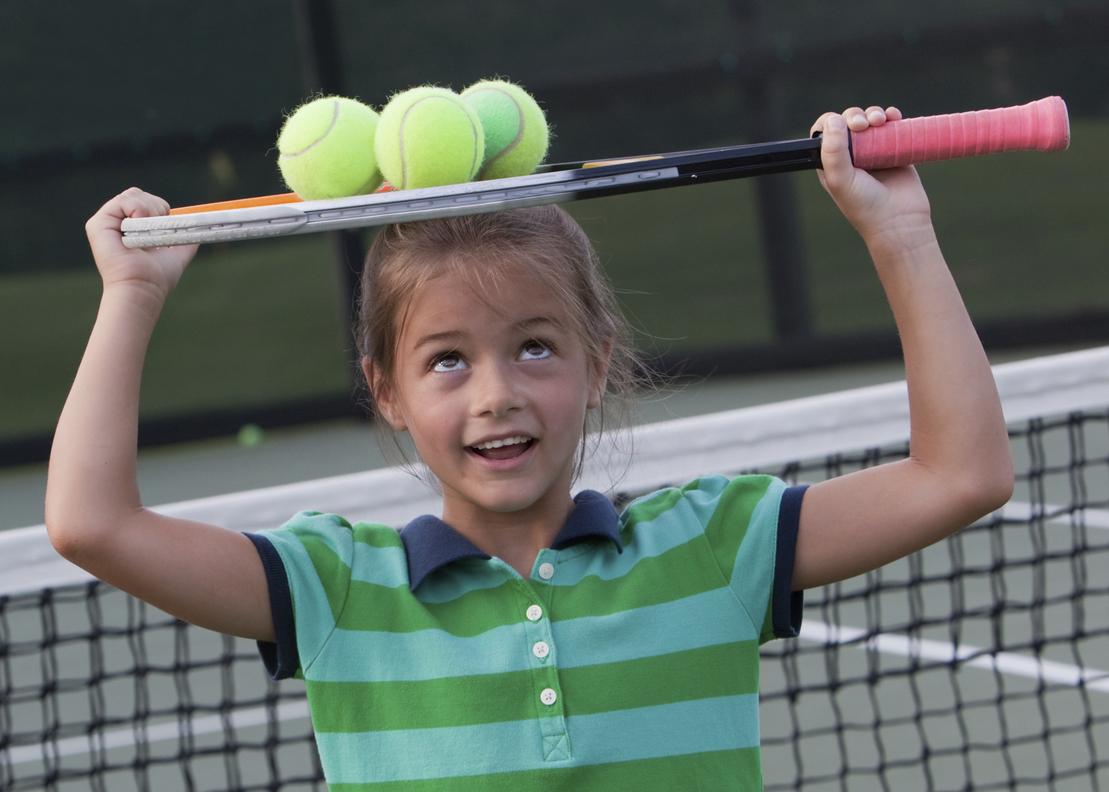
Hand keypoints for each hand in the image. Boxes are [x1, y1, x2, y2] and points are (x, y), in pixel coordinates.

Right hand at [85, 187, 198, 304]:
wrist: (143, 287)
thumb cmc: (157, 277)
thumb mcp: (178, 254)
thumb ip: (186, 239)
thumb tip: (197, 227)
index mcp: (130, 228)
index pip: (145, 201)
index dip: (160, 208)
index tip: (167, 226)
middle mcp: (115, 223)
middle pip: (138, 194)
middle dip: (157, 206)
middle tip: (159, 229)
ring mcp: (105, 223)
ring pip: (132, 195)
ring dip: (150, 209)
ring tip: (150, 231)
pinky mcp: (97, 224)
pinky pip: (122, 201)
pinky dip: (139, 209)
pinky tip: (141, 226)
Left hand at [811, 106, 932, 246]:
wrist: (900, 220)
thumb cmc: (865, 206)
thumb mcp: (840, 180)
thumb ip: (833, 151)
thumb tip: (833, 119)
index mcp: (833, 163)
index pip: (825, 133)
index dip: (832, 122)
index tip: (843, 126)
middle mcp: (852, 156)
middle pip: (848, 122)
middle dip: (855, 116)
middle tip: (863, 125)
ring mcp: (874, 152)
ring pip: (870, 120)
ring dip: (874, 113)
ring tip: (880, 121)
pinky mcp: (895, 150)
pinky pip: (892, 126)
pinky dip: (892, 116)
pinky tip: (893, 118)